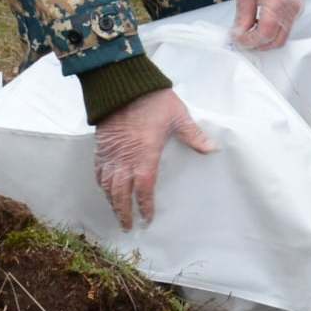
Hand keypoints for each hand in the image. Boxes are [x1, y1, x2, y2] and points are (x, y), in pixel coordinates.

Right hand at [94, 88, 216, 228]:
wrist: (123, 85)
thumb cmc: (154, 101)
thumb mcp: (179, 117)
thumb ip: (194, 135)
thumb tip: (213, 149)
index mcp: (145, 155)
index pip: (144, 188)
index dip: (145, 206)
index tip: (147, 218)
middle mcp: (125, 159)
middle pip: (121, 193)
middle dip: (124, 211)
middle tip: (128, 226)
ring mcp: (110, 153)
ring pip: (107, 185)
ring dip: (111, 201)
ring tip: (117, 213)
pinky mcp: (101, 146)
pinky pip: (98, 170)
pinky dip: (101, 184)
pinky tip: (105, 189)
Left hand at [231, 0, 304, 50]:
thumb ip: (242, 16)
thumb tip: (238, 35)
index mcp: (276, 2)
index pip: (265, 33)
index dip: (250, 41)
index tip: (237, 38)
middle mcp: (291, 8)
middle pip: (277, 40)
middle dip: (258, 44)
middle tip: (242, 39)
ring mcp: (298, 9)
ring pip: (283, 36)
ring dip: (267, 39)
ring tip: (250, 31)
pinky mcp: (299, 7)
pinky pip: (288, 27)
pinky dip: (274, 30)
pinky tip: (260, 23)